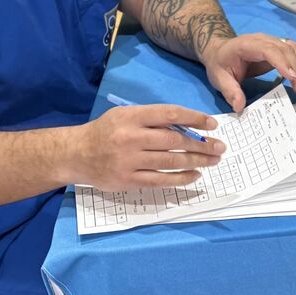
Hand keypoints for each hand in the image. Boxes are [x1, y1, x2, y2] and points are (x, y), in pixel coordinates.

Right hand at [70, 103, 221, 189]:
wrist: (76, 154)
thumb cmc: (106, 132)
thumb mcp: (124, 115)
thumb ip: (152, 119)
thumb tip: (188, 128)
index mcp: (131, 117)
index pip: (170, 114)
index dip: (194, 119)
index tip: (212, 125)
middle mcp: (131, 137)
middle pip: (174, 140)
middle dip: (201, 144)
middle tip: (219, 147)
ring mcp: (129, 160)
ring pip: (171, 161)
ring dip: (196, 161)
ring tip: (213, 161)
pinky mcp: (128, 180)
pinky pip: (161, 180)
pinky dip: (181, 178)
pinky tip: (195, 175)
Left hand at [201, 33, 295, 112]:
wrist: (219, 51)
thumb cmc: (220, 63)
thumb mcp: (219, 78)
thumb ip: (230, 91)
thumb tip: (239, 106)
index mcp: (246, 45)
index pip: (269, 50)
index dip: (283, 62)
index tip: (293, 78)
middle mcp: (262, 40)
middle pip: (286, 48)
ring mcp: (271, 42)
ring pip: (294, 48)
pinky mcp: (278, 47)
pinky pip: (294, 50)